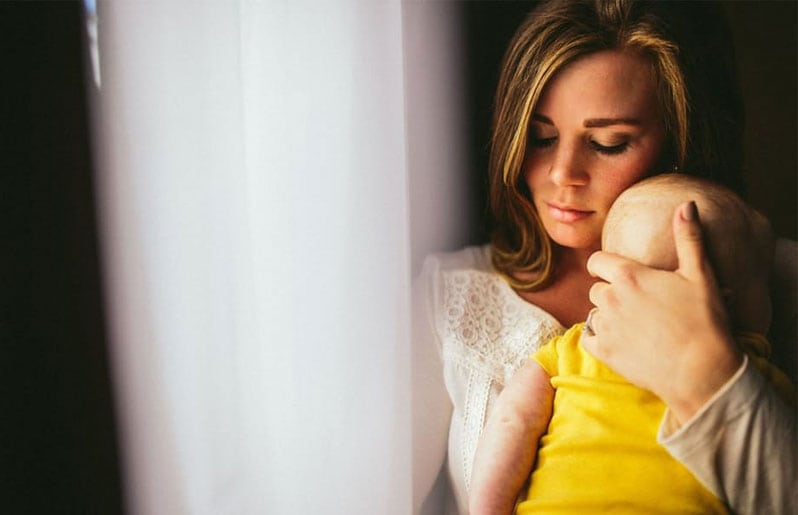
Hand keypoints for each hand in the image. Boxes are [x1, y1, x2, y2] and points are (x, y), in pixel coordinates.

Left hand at [581, 201, 743, 425]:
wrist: (703, 370)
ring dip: (607, 317)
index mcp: (628, 275)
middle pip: (596, 289)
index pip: (596, 261)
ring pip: (593, 314)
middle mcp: (610, 299)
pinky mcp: (604, 352)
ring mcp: (605, 327)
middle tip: (637, 303)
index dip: (605, 266)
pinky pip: (588, 339)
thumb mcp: (701, 274)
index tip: (618, 273)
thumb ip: (689, 238)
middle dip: (611, 293)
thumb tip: (686, 205)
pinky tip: (620, 341)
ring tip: (634, 324)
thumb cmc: (705, 320)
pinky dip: (599, 339)